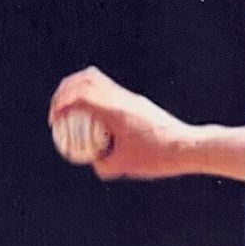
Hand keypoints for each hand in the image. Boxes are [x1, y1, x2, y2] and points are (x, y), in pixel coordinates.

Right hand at [49, 67, 188, 180]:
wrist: (189, 147)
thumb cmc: (158, 156)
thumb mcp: (126, 166)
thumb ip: (105, 165)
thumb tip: (95, 163)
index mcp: (114, 110)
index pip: (79, 96)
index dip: (61, 104)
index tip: (55, 120)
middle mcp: (122, 98)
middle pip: (86, 79)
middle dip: (65, 90)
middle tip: (58, 108)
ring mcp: (131, 98)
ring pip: (99, 80)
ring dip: (81, 89)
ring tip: (72, 107)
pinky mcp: (138, 102)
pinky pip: (110, 91)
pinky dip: (96, 97)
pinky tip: (94, 116)